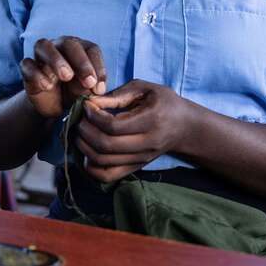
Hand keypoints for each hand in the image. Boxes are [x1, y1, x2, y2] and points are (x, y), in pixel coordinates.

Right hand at [20, 37, 106, 117]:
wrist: (53, 106)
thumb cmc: (74, 92)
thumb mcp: (86, 92)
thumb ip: (91, 87)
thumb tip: (94, 87)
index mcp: (80, 49)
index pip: (91, 49)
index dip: (98, 66)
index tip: (99, 88)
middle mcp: (60, 47)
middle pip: (69, 43)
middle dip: (81, 62)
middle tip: (88, 82)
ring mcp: (41, 56)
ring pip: (43, 45)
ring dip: (56, 59)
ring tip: (66, 76)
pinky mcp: (27, 68)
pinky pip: (27, 64)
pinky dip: (37, 74)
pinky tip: (47, 86)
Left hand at [77, 80, 192, 182]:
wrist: (185, 127)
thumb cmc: (163, 102)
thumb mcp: (144, 89)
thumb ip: (117, 95)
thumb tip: (91, 102)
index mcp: (151, 120)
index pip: (113, 126)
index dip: (93, 116)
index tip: (87, 106)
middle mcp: (147, 143)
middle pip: (106, 145)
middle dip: (85, 131)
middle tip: (79, 119)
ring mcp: (141, 159)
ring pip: (103, 161)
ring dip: (84, 147)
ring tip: (80, 132)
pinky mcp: (136, 168)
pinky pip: (108, 176)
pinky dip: (91, 167)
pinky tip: (86, 152)